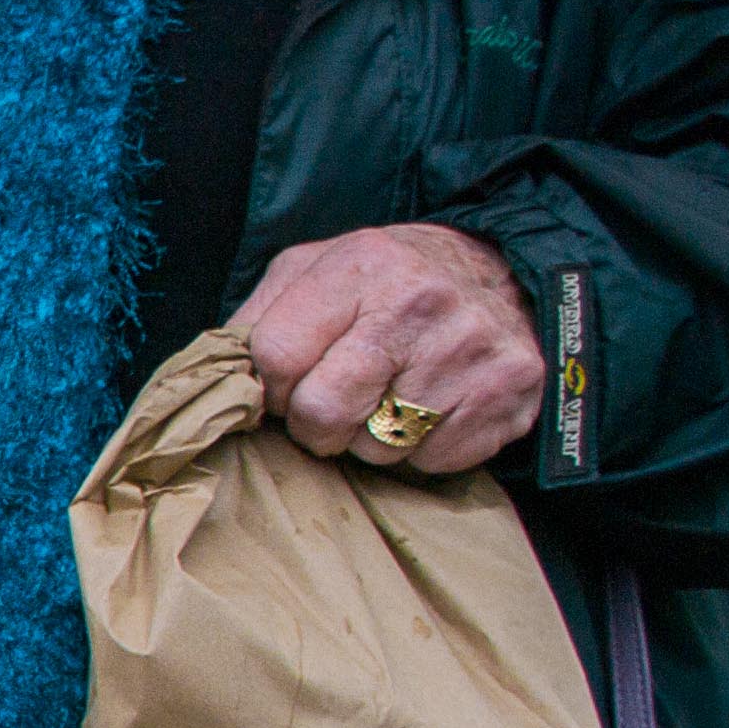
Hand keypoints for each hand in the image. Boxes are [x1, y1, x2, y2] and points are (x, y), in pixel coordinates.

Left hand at [229, 223, 545, 475]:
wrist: (508, 275)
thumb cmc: (391, 281)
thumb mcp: (318, 269)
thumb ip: (262, 314)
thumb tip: (219, 375)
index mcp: (362, 267)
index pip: (276, 357)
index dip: (271, 386)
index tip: (288, 384)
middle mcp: (420, 304)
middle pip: (323, 412)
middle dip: (315, 424)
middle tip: (333, 406)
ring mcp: (469, 350)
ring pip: (377, 447)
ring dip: (370, 438)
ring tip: (390, 397)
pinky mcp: (506, 393)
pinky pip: (431, 461)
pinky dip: (422, 450)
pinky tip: (433, 408)